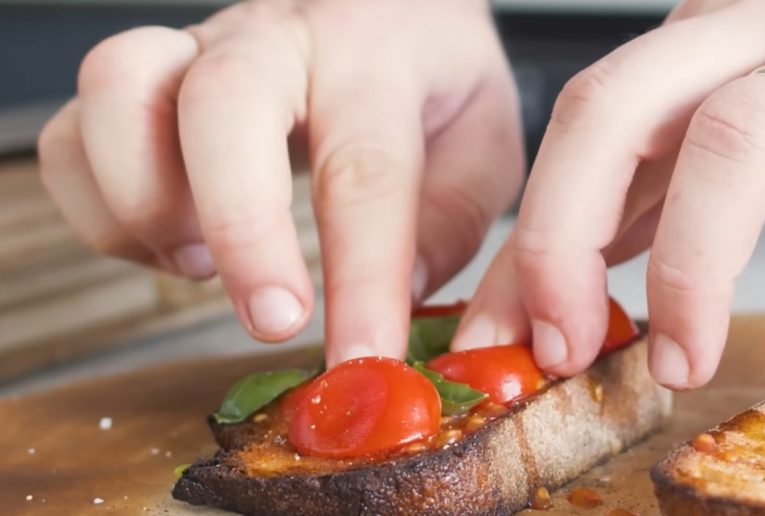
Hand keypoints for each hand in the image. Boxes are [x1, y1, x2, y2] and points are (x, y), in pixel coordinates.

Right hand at [38, 0, 522, 363]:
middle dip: (240, 229)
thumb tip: (402, 293)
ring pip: (117, 91)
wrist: (385, 6)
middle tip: (274, 319)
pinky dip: (101, 207)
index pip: (363, 167)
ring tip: (201, 261)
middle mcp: (277, 39)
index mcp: (374, 53)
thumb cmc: (432, 79)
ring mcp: (198, 51)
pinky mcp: (146, 82)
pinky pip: (74, 134)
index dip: (360, 276)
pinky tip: (173, 240)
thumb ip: (454, 215)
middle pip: (222, 105)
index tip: (362, 357)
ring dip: (145, 203)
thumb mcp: (483, 139)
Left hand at [453, 0, 764, 386]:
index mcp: (706, 37)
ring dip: (691, 271)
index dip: (536, 225)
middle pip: (625, 105)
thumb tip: (528, 299)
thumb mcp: (732, 137)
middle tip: (567, 345)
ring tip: (683, 361)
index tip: (513, 331)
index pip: (585, 113)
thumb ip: (634, 206)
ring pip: (740, 139)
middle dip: (570, 236)